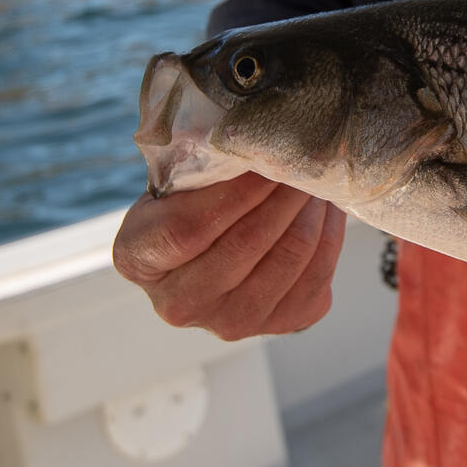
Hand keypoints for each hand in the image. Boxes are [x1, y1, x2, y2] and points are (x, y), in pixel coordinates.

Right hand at [112, 172, 345, 339]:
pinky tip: (328, 211)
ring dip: (312, 214)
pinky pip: (317, 278)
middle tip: (306, 161)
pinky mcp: (277, 325)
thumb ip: (202, 169)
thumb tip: (256, 141)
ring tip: (319, 181)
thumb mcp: (176, 183)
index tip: (266, 159)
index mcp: (137, 260)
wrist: (210, 256)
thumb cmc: (188, 206)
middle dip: (284, 195)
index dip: (236, 192)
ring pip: (288, 260)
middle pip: (246, 244)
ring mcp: (228, 323)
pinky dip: (330, 238)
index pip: (188, 227)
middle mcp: (177, 304)